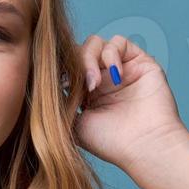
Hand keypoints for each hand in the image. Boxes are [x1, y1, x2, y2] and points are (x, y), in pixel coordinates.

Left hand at [71, 33, 187, 170]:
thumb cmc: (111, 142)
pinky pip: (119, 42)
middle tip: (79, 86)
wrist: (145, 146)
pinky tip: (113, 74)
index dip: (61, 69)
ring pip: (96, 43)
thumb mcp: (74, 125)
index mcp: (87, 93)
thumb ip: (61, 103)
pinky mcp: (140, 62)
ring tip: (94, 83)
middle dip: (74, 64)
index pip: (68, 67)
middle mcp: (104, 79)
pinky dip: (111, 53)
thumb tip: (44, 86)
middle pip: (79, 52)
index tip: (58, 83)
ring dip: (89, 59)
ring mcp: (121, 69)